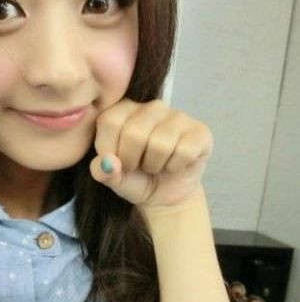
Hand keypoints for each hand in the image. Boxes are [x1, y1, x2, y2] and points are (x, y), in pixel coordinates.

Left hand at [89, 98, 213, 209]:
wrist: (164, 195)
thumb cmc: (133, 178)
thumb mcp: (111, 177)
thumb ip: (101, 170)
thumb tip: (108, 162)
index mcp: (123, 109)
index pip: (109, 121)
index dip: (110, 149)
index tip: (116, 160)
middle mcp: (151, 106)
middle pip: (135, 133)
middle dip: (132, 160)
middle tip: (138, 165)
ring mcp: (178, 115)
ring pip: (160, 144)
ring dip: (154, 165)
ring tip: (155, 165)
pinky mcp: (200, 131)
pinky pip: (184, 151)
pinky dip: (175, 166)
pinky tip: (175, 164)